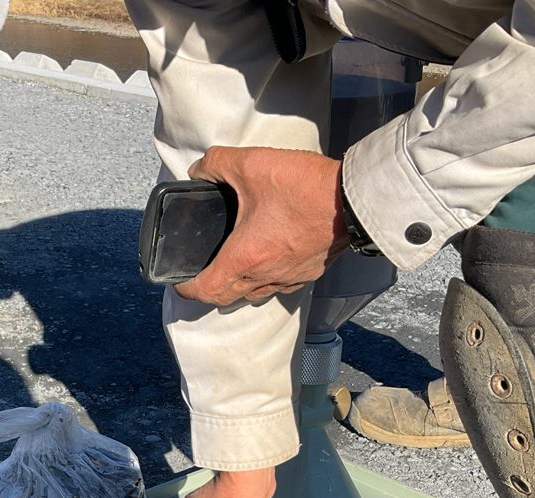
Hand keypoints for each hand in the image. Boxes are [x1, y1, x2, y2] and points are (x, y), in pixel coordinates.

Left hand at [176, 147, 349, 306]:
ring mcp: (290, 278)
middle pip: (226, 297)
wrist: (355, 199)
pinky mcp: (309, 272)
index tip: (179, 279)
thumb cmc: (305, 187)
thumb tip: (199, 169)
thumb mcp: (251, 164)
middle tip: (201, 271)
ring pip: (253, 294)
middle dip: (209, 288)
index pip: (205, 291)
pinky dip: (265, 278)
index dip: (186, 288)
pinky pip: (278, 285)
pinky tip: (267, 255)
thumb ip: (216, 163)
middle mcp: (266, 276)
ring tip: (231, 262)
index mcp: (245, 258)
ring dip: (237, 284)